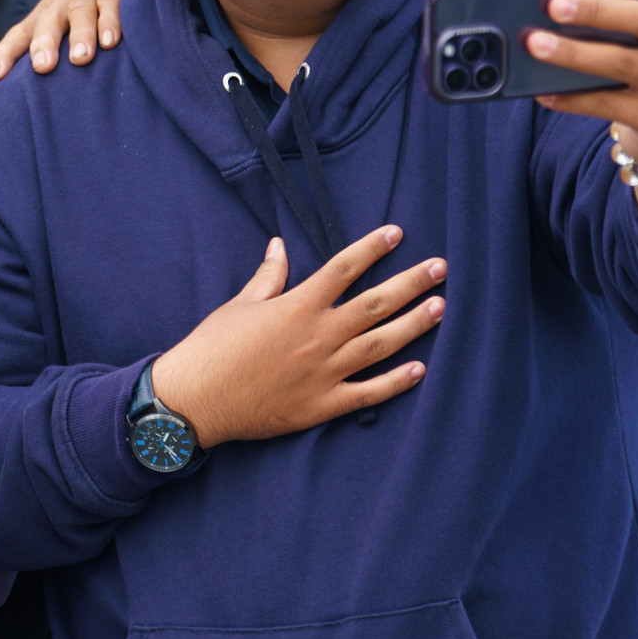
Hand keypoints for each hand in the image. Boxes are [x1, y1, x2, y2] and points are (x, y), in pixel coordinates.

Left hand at [0, 0, 149, 80]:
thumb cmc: (99, 15)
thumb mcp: (74, 32)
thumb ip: (59, 58)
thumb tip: (38, 104)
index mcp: (47, 13)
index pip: (21, 33)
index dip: (6, 52)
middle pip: (48, 19)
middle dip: (44, 42)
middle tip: (43, 67)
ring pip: (79, 8)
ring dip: (80, 33)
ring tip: (80, 58)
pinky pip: (111, 0)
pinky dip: (111, 20)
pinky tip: (111, 42)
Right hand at [152, 227, 443, 445]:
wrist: (197, 399)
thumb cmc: (213, 348)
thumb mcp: (240, 304)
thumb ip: (269, 276)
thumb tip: (280, 245)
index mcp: (297, 306)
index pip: (343, 268)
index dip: (372, 248)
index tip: (397, 233)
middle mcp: (318, 336)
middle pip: (375, 304)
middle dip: (411, 283)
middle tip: (441, 268)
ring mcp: (324, 372)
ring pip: (380, 345)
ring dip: (413, 325)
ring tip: (440, 307)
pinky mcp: (322, 405)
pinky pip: (368, 392)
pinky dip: (396, 382)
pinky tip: (420, 369)